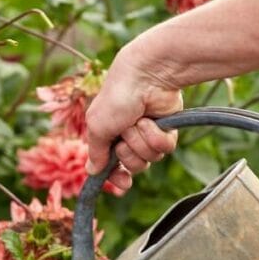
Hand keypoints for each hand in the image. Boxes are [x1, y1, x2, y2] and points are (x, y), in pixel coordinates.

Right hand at [85, 43, 180, 192]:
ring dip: (142, 141)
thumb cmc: (116, 98)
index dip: (118, 177)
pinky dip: (157, 136)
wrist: (145, 77)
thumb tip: (91, 171)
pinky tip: (153, 121)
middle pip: (134, 166)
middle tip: (126, 132)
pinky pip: (165, 149)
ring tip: (139, 121)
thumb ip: (95, 152)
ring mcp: (148, 134)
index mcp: (109, 136)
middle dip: (129, 152)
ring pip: (150, 159)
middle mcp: (128, 137)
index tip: (123, 182)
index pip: (113, 167)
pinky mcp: (167, 130)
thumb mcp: (97, 126)